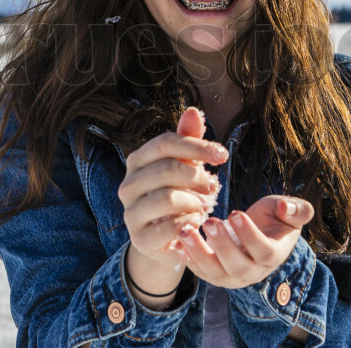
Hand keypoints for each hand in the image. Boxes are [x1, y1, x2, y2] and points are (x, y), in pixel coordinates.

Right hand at [118, 107, 227, 268]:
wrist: (165, 239)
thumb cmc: (177, 194)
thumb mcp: (184, 166)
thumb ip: (188, 140)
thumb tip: (193, 111)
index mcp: (137, 161)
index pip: (165, 143)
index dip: (197, 146)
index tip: (222, 155)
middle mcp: (128, 185)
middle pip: (166, 169)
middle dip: (197, 177)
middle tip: (212, 187)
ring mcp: (131, 213)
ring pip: (167, 198)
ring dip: (195, 201)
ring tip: (204, 206)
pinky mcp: (140, 239)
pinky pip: (170, 226)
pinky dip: (190, 221)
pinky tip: (196, 221)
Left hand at [173, 195, 314, 288]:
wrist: (259, 232)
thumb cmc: (274, 218)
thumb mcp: (290, 210)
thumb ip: (297, 209)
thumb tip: (287, 209)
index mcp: (274, 255)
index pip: (263, 251)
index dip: (249, 235)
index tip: (234, 213)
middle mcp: (254, 271)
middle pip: (238, 266)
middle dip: (222, 245)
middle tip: (209, 222)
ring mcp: (233, 277)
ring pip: (216, 273)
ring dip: (199, 253)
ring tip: (186, 231)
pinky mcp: (216, 275)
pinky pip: (201, 272)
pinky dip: (188, 260)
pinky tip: (177, 243)